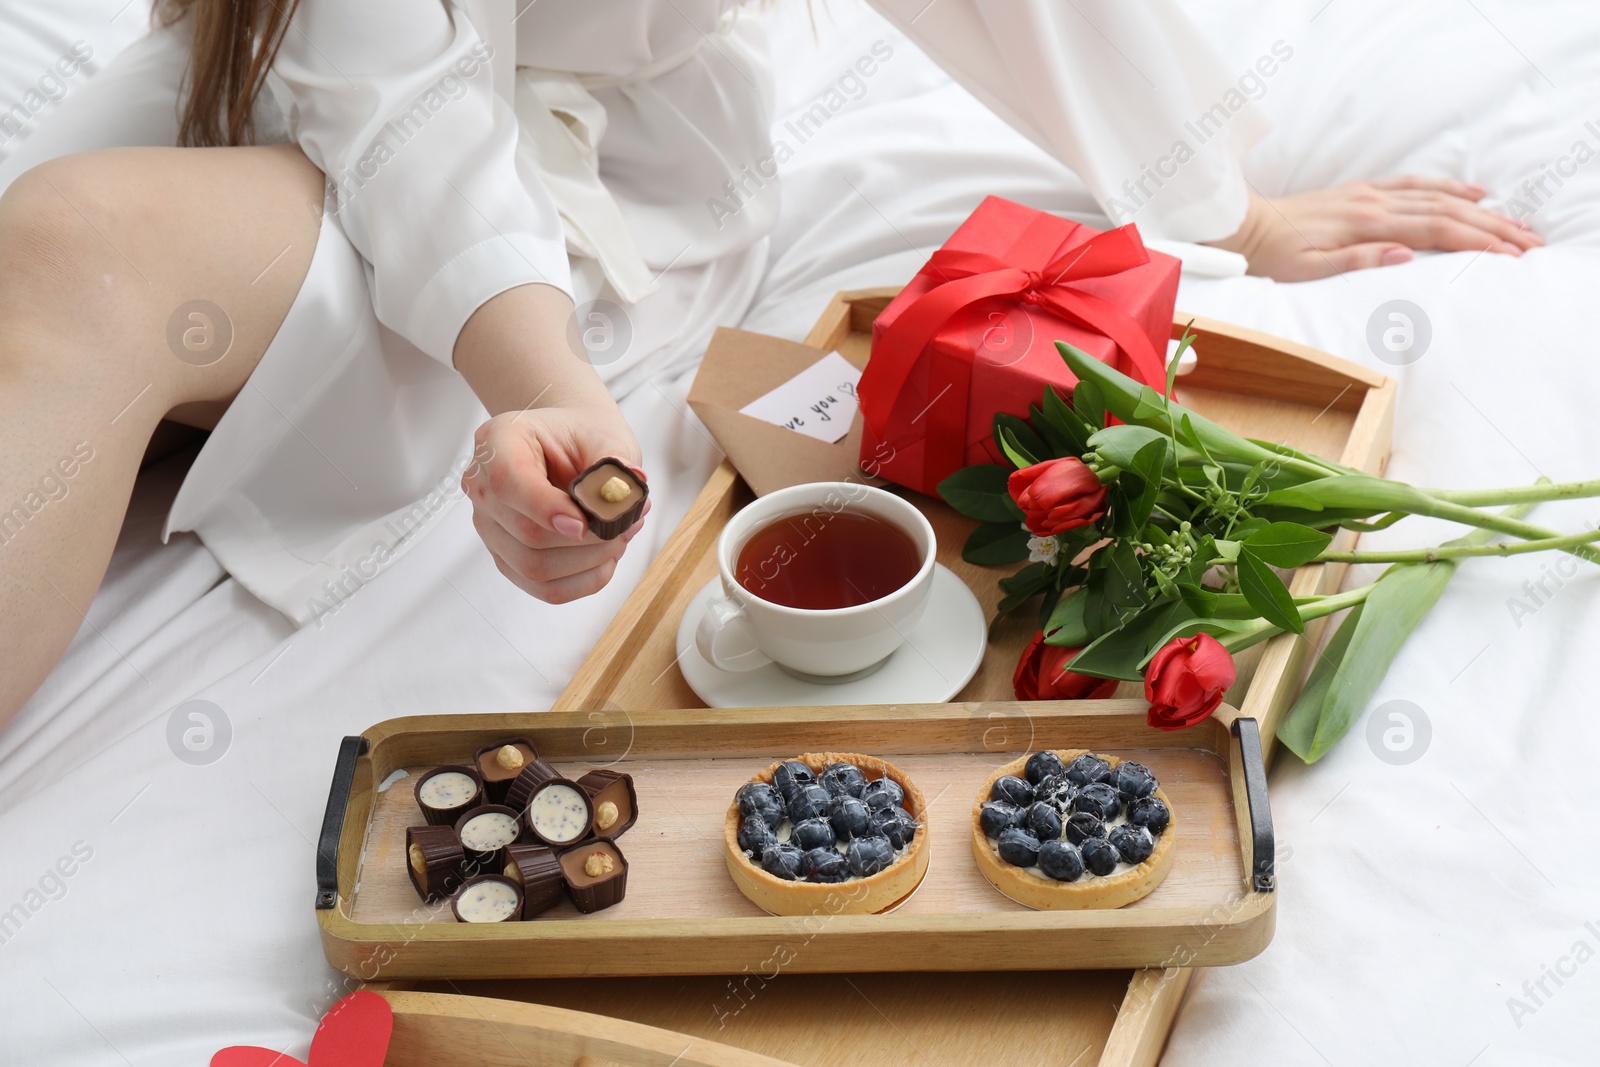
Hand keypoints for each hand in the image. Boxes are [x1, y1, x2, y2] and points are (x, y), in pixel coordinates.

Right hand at [461, 404, 646, 603]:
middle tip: (629, 524)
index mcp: (499, 440)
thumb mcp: (605, 434)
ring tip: (622, 537)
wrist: (568, 442)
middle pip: (526, 534)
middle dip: (588, 539)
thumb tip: (625, 494)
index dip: (548, 509)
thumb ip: (614, 465)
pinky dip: (584, 580)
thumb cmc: (581, 434)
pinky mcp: (506, 556)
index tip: (588, 522)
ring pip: (534, 567)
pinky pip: (543, 587)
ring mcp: (490, 525)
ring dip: (590, 561)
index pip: (509, 482)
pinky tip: (607, 557)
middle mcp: (483, 485)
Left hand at [1208, 177, 1542, 280]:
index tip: (1509, 255)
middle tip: (1527, 241)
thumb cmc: (1275, 256)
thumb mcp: (1309, 270)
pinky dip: (1448, 187)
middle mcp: (1374, 204)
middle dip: (1492, 226)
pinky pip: (1415, 184)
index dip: (1477, 242)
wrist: (1247, 226)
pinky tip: (1471, 192)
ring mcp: (1370, 194)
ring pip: (1438, 196)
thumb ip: (1357, 262)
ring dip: (1480, 207)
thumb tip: (1403, 256)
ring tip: (1513, 220)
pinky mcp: (1363, 192)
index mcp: (1366, 225)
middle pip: (1447, 211)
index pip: (1435, 232)